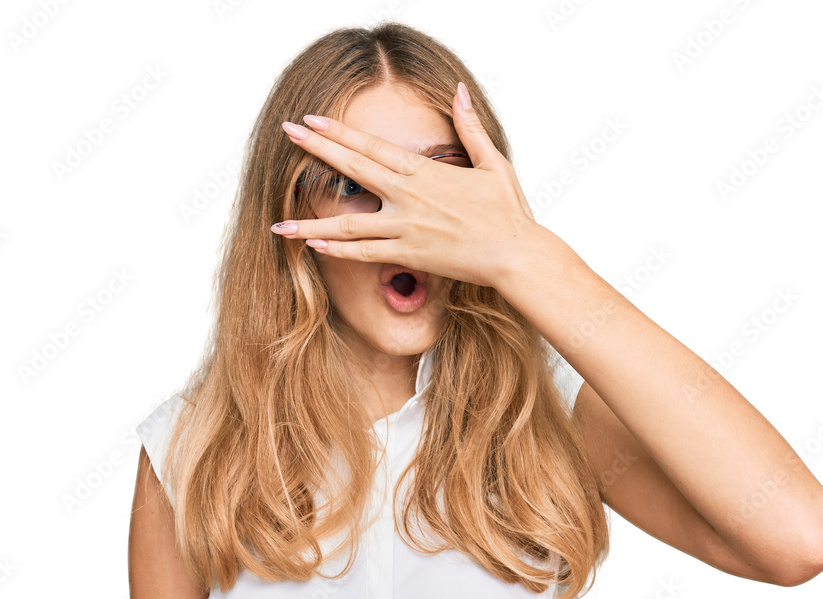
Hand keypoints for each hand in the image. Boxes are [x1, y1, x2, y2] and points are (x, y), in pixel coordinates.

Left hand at [272, 82, 540, 289]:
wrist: (516, 255)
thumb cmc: (508, 212)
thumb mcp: (492, 162)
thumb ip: (469, 127)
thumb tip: (459, 90)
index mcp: (425, 173)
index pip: (372, 147)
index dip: (338, 132)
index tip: (310, 120)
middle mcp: (409, 198)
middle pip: (353, 170)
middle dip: (317, 151)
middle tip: (287, 134)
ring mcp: (407, 229)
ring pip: (350, 224)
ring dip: (311, 224)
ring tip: (279, 224)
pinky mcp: (410, 256)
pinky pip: (367, 254)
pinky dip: (339, 251)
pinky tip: (314, 248)